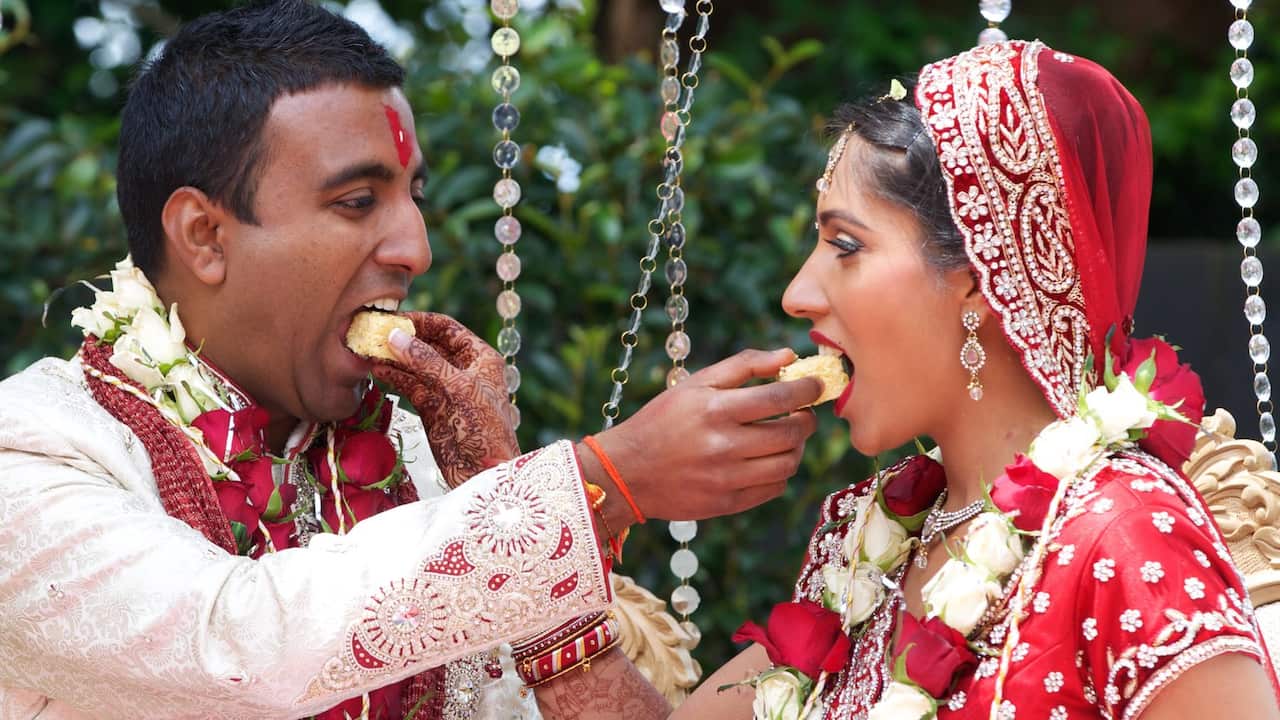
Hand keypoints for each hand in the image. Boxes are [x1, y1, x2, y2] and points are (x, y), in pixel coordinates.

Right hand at [371, 312, 518, 488]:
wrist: (484, 471)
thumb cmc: (483, 427)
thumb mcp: (457, 387)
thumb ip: (426, 361)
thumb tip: (395, 336)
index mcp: (479, 357)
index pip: (447, 328)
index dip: (420, 322)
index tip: (393, 319)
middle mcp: (462, 369)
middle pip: (428, 345)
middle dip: (403, 340)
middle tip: (374, 334)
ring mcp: (445, 389)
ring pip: (416, 366)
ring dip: (394, 358)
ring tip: (369, 350)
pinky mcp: (431, 407)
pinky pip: (410, 385)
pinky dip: (394, 377)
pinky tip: (376, 370)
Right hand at [585, 348, 820, 523]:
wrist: (627, 471)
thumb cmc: (663, 420)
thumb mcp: (696, 383)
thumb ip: (743, 365)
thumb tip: (787, 355)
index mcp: (716, 409)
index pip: (781, 398)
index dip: (807, 390)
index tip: (816, 384)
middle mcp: (723, 445)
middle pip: (790, 434)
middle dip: (806, 419)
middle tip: (803, 413)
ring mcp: (726, 478)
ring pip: (787, 464)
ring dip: (796, 447)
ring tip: (786, 436)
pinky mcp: (727, 503)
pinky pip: (773, 488)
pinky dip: (780, 472)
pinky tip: (768, 460)